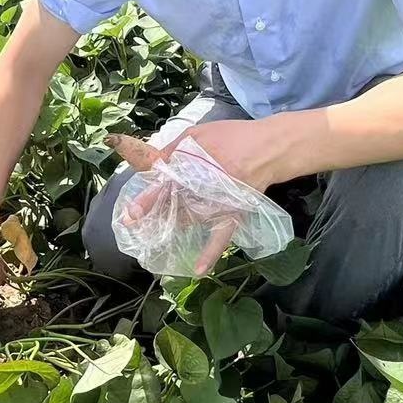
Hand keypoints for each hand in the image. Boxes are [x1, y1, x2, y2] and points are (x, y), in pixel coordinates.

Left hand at [122, 116, 298, 273]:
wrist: (271, 147)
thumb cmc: (233, 136)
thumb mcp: (198, 132)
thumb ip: (172, 148)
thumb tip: (149, 164)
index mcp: (196, 163)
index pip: (166, 183)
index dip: (148, 198)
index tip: (132, 212)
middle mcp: (206, 185)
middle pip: (175, 204)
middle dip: (155, 213)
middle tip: (134, 222)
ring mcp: (221, 201)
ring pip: (190, 219)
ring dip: (173, 225)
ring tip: (154, 232)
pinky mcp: (235, 213)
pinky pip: (222, 236)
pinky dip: (211, 253)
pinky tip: (199, 270)